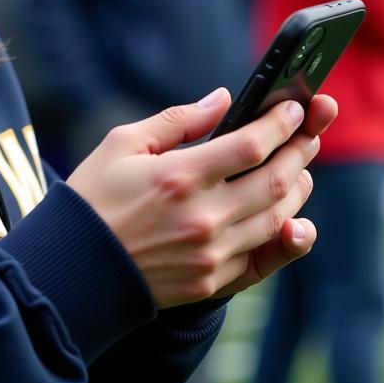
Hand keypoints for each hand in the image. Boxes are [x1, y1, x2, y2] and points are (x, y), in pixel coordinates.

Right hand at [66, 90, 336, 308]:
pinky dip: (288, 239)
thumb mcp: (123, 143)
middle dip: (300, 151)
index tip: (293, 109)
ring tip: (300, 168)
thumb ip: (177, 120)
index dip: (280, 124)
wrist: (74, 266)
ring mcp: (211, 255)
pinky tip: (295, 222)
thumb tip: (222, 100)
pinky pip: (264, 260)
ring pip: (278, 219)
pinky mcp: (212, 283)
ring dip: (297, 189)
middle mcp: (203, 217)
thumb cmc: (94, 196)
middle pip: (275, 181)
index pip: (251, 146)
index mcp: (179, 177)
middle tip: (309, 132)